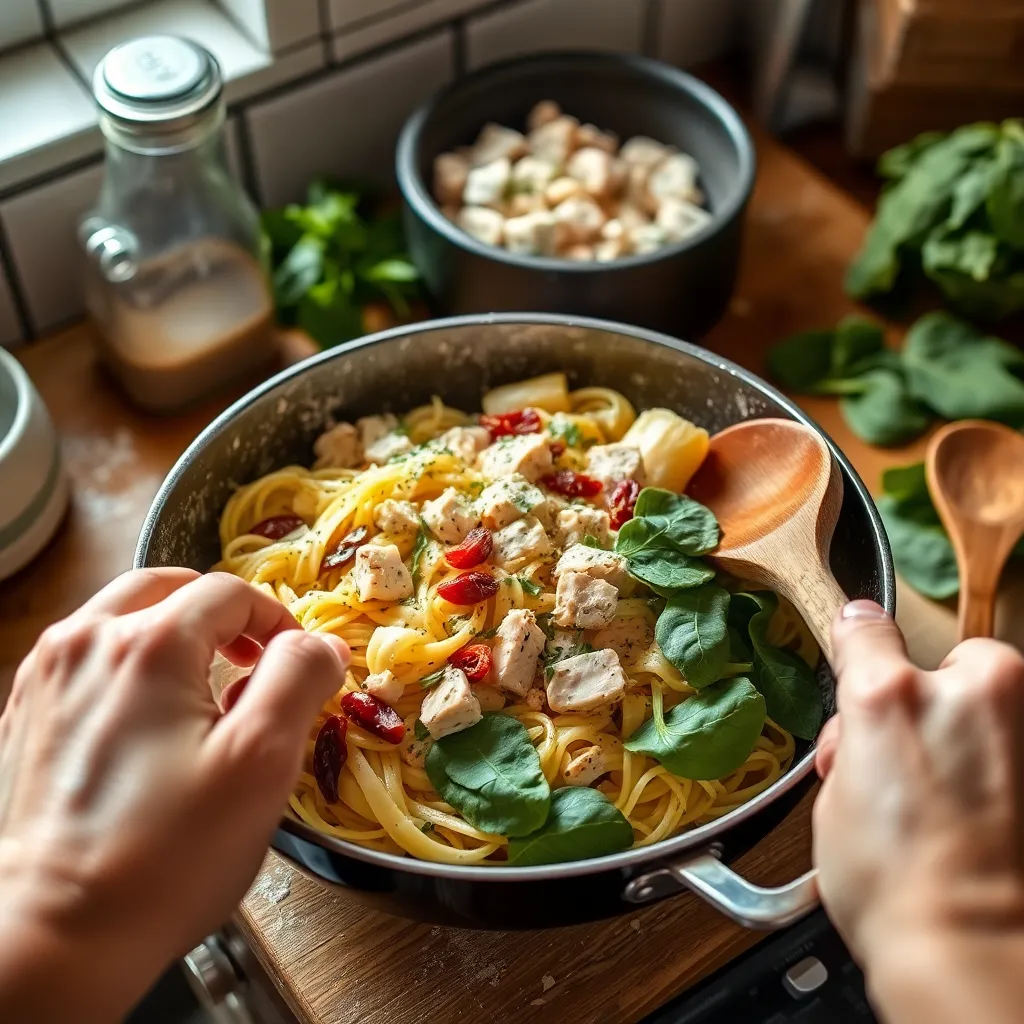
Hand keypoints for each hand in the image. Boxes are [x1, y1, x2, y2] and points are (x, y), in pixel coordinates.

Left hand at [0, 569, 348, 1022]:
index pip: (231, 593)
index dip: (277, 621)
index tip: (297, 667)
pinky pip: (88, 657)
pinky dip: (129, 662)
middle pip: (170, 588)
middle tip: (251, 663)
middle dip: (222, 615)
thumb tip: (319, 643)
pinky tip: (146, 720)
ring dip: (173, 632)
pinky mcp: (24, 714)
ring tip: (202, 690)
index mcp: (150, 642)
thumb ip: (298, 680)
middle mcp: (88, 641)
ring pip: (122, 615)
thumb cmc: (167, 852)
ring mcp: (47, 676)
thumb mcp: (261, 761)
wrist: (51, 935)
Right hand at [814, 601, 1023, 1023]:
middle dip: (927, 703)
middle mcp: (967, 691)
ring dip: (975, 730)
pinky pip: (1021, 736)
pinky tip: (987, 812)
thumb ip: (851, 740)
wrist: (977, 954)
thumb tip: (861, 727)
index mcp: (887, 696)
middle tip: (909, 763)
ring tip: (956, 800)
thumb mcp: (834, 803)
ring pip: (995, 699)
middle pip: (945, 665)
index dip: (855, 644)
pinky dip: (1007, 760)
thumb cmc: (900, 892)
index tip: (858, 647)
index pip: (864, 630)